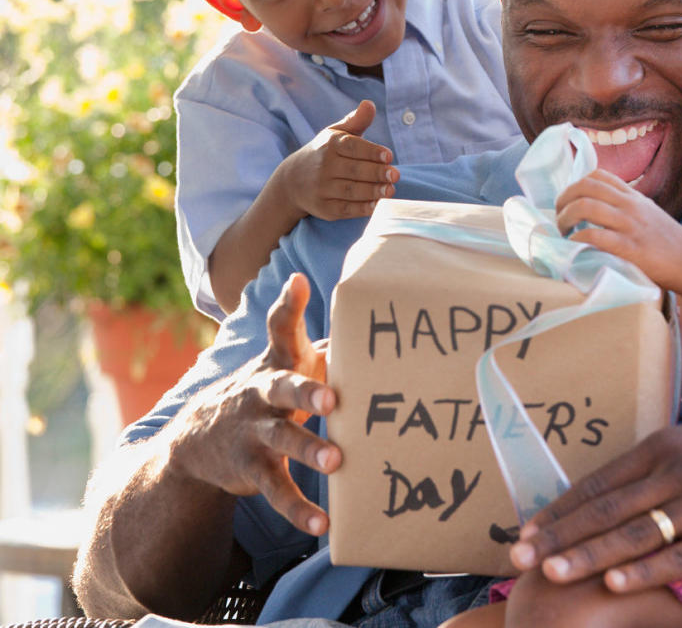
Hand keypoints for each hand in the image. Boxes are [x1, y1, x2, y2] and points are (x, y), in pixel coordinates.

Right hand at [167, 273, 339, 535]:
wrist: (195, 440)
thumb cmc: (263, 391)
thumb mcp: (283, 362)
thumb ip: (320, 341)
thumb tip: (361, 313)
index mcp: (276, 363)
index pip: (279, 327)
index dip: (289, 305)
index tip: (300, 283)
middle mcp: (261, 394)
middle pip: (283, 387)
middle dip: (307, 390)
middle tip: (333, 399)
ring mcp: (253, 432)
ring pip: (282, 440)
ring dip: (309, 450)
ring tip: (337, 463)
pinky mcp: (251, 469)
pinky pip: (277, 489)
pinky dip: (299, 508)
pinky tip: (324, 524)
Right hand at [282, 100, 398, 219]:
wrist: (292, 181)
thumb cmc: (324, 153)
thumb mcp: (336, 134)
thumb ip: (356, 121)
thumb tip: (369, 104)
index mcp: (330, 145)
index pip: (352, 147)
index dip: (371, 151)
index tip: (389, 155)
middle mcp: (324, 166)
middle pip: (354, 170)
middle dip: (376, 173)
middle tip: (395, 175)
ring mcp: (322, 188)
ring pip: (351, 191)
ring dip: (372, 191)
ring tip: (391, 190)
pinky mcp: (324, 208)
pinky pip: (346, 209)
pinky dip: (362, 208)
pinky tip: (378, 205)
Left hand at [508, 403, 681, 591]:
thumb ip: (654, 468)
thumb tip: (610, 493)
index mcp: (663, 447)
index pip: (598, 483)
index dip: (559, 510)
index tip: (524, 531)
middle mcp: (677, 471)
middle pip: (607, 509)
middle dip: (559, 535)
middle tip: (518, 557)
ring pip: (636, 532)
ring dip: (590, 554)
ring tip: (552, 572)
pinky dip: (648, 569)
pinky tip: (617, 582)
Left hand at [555, 170, 681, 292]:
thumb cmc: (669, 243)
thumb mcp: (649, 214)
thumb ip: (628, 208)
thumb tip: (600, 209)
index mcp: (633, 197)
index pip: (598, 175)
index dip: (575, 185)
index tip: (568, 202)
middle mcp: (630, 205)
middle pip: (585, 186)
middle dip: (563, 200)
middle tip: (559, 218)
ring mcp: (629, 225)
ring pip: (585, 206)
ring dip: (565, 218)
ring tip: (563, 232)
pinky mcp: (630, 248)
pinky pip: (596, 236)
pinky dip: (578, 239)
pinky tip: (575, 246)